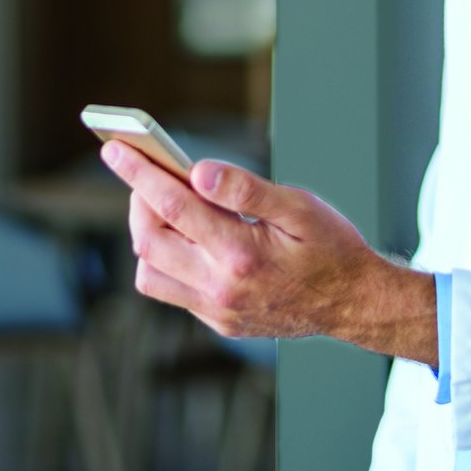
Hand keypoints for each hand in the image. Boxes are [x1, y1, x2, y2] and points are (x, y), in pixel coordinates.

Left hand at [101, 143, 436, 365]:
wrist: (355, 304)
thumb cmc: (332, 247)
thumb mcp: (299, 207)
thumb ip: (246, 189)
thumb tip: (198, 171)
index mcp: (240, 253)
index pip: (173, 206)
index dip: (140, 173)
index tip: (115, 148)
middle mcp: (221, 288)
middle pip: (149, 241)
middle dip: (138, 201)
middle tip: (147, 173)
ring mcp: (217, 310)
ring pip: (151, 274)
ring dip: (149, 236)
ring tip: (169, 206)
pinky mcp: (219, 321)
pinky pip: (173, 291)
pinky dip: (168, 260)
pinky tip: (191, 238)